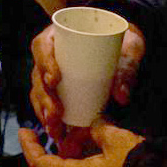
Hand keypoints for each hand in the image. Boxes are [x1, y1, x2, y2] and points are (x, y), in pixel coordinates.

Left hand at [19, 120, 141, 166]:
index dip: (29, 146)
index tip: (25, 131)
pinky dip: (93, 161)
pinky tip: (108, 147)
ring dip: (81, 151)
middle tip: (77, 126)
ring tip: (96, 132)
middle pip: (60, 166)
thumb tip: (96, 123)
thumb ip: (100, 129)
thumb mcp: (116, 139)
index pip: (40, 164)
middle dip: (65, 143)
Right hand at [28, 21, 147, 140]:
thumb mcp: (128, 50)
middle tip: (56, 113)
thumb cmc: (124, 43)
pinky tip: (53, 131)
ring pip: (39, 91)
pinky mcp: (57, 88)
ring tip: (54, 129)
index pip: (43, 46)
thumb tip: (121, 97)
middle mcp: (51, 53)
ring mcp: (51, 71)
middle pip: (38, 74)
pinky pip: (45, 101)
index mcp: (60, 35)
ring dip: (43, 111)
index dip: (45, 62)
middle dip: (44, 97)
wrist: (125, 49)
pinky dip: (47, 117)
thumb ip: (127, 70)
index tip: (55, 79)